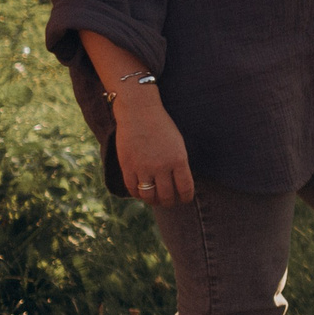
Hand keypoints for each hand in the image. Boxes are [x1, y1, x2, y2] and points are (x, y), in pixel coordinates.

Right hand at [113, 91, 193, 206]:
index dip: (186, 197)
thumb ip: (179, 164)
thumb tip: (179, 184)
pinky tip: (141, 193)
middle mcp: (162, 166)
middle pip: (167, 196)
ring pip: (149, 196)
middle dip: (170, 202)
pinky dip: (138, 194)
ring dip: (153, 201)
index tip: (185, 199)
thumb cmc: (161, 126)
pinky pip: (133, 189)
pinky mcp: (127, 167)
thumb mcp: (178, 144)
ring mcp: (143, 168)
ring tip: (155, 200)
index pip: (185, 188)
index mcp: (179, 159)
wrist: (139, 112)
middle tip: (169, 202)